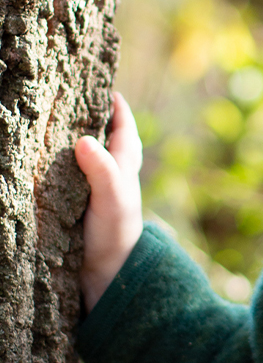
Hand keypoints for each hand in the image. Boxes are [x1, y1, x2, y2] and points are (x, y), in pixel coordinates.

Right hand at [74, 92, 143, 311]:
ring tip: (52, 119)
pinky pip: (67, 178)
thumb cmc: (114, 234)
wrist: (106, 276)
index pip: (124, 130)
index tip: (106, 87)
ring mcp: (93, 191)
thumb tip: (84, 140)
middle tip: (74, 95)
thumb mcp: (113, 199)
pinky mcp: (75, 207)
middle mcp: (110, 176)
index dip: (117, 109)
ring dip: (72, 140)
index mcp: (124, 169)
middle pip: (105, 139)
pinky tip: (39, 159)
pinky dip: (58, 165)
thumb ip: (102, 170)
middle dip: (92, 118)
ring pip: (85, 158)